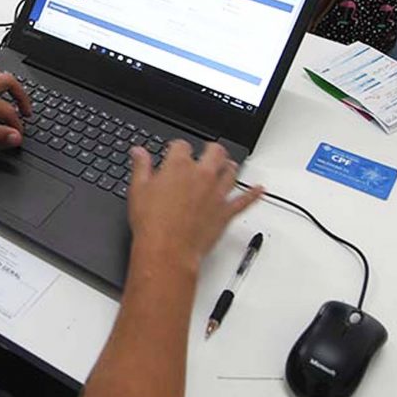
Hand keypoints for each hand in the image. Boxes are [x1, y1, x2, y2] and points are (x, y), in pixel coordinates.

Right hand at [127, 141, 262, 272]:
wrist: (167, 250)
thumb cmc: (152, 223)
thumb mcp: (138, 190)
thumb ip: (141, 167)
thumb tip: (139, 152)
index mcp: (179, 166)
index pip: (181, 145)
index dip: (177, 147)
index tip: (174, 152)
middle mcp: (202, 175)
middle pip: (215, 152)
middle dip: (212, 149)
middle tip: (208, 151)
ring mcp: (217, 194)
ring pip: (231, 172)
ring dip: (230, 167)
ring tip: (228, 165)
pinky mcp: (225, 212)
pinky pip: (244, 201)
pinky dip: (253, 195)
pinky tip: (259, 190)